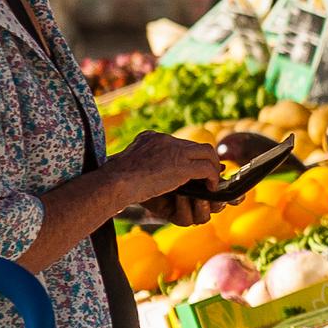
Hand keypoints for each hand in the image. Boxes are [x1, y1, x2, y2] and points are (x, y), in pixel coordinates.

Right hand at [106, 132, 221, 224]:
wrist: (115, 182)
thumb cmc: (115, 179)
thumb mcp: (128, 164)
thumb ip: (142, 162)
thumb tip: (148, 172)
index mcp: (152, 137)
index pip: (178, 143)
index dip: (189, 156)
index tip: (194, 167)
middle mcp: (165, 139)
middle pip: (195, 146)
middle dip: (205, 160)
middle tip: (209, 175)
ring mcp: (175, 150)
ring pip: (207, 153)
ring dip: (213, 168)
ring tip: (213, 183)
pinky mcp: (182, 165)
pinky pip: (207, 169)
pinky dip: (213, 178)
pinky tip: (211, 189)